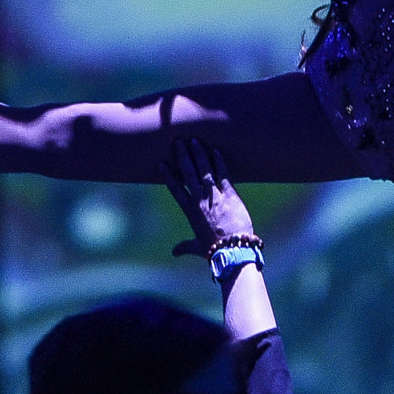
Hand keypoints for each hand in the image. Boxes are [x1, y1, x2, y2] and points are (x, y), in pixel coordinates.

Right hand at [164, 133, 254, 247]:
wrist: (233, 249)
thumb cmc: (215, 249)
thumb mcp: (198, 247)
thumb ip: (185, 247)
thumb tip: (174, 253)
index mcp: (190, 211)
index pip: (176, 189)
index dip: (168, 175)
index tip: (160, 164)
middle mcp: (200, 200)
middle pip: (189, 173)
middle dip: (182, 156)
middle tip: (177, 141)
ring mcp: (215, 196)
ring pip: (205, 170)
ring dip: (199, 154)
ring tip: (194, 140)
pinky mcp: (230, 195)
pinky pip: (223, 174)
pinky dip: (219, 162)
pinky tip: (216, 150)